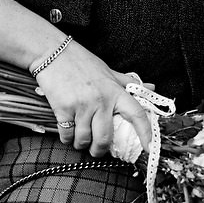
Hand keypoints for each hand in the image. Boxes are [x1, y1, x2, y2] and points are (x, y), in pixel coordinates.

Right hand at [34, 44, 153, 156]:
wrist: (52, 52)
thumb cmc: (80, 61)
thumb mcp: (107, 70)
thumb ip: (127, 82)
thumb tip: (151, 86)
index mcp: (114, 91)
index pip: (136, 114)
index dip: (145, 133)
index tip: (149, 148)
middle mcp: (101, 100)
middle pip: (105, 138)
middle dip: (100, 150)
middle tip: (96, 149)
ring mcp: (82, 106)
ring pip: (84, 140)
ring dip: (81, 144)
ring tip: (79, 139)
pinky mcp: (63, 109)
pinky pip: (67, 134)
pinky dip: (67, 138)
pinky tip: (67, 132)